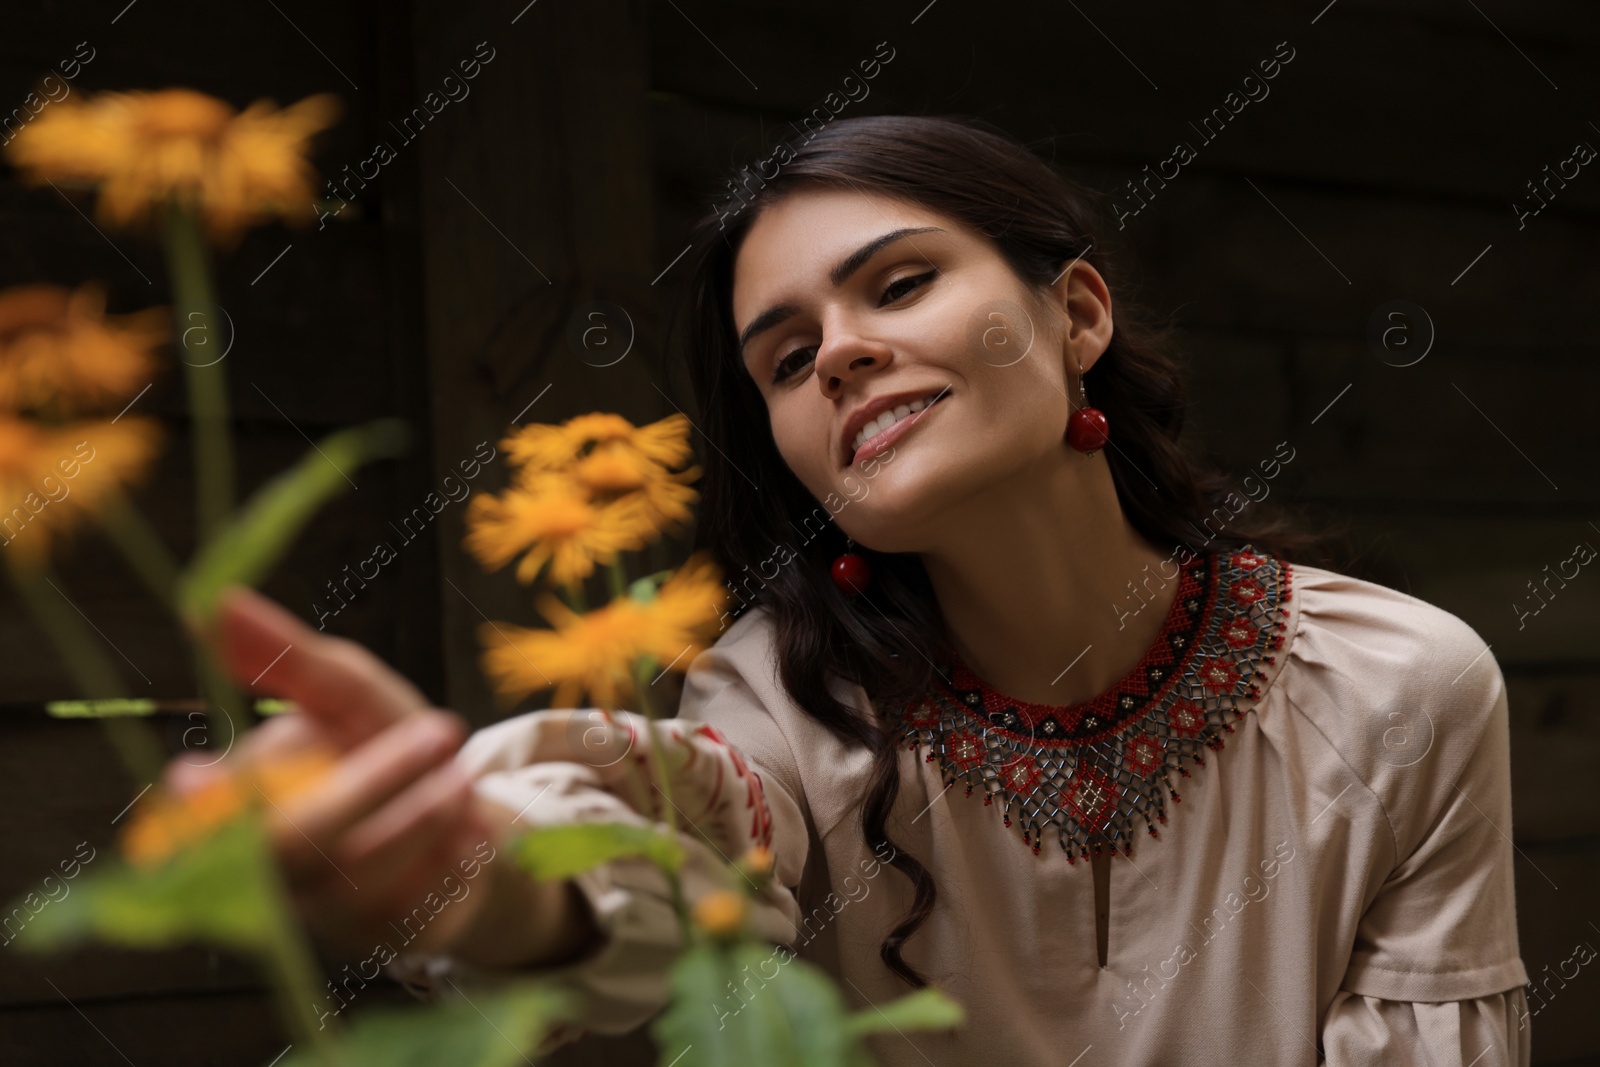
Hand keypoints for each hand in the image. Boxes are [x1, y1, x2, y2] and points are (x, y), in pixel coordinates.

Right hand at [165, 586, 504, 960]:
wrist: (469, 817)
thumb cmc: (387, 742)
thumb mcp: (349, 692)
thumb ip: (288, 658)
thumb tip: (215, 601)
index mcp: (238, 803)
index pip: (196, 817)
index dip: (203, 806)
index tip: (213, 774)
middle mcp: (264, 869)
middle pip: (287, 844)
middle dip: (368, 784)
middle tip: (441, 732)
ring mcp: (318, 914)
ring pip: (355, 875)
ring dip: (423, 815)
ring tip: (463, 780)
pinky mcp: (378, 940)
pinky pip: (407, 907)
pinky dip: (449, 858)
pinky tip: (467, 834)